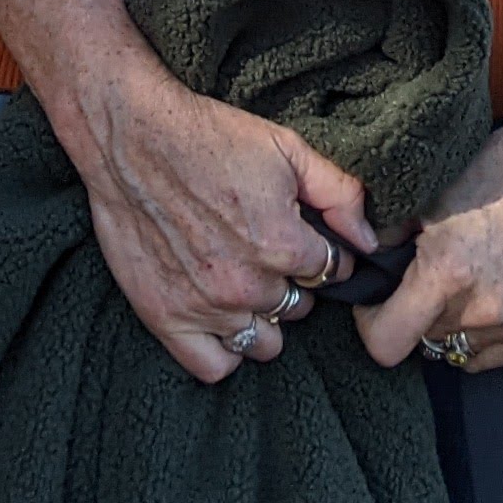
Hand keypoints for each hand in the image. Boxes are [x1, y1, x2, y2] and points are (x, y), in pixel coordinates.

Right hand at [59, 56, 369, 381]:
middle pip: (298, 308)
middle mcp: (246, 284)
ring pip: (264, 343)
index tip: (306, 240)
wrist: (131, 136)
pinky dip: (223, 348)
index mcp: (282, 243)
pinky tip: (222, 317)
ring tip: (245, 282)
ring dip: (262, 317)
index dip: (323, 254)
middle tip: (268, 253)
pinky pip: (213, 367)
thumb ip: (339, 192)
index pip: (331, 272)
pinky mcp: (165, 318)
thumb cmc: (208, 135)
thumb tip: (371, 238)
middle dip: (292, 283)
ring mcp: (205, 306)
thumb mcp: (285, 147)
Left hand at [355, 79, 502, 373]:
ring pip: (457, 350)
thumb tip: (361, 261)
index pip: (386, 343)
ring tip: (460, 284)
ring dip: (450, 326)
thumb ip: (388, 234)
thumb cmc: (499, 169)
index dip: (371, 324)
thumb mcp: (430, 191)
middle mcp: (484, 308)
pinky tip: (488, 292)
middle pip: (422, 342)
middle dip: (415, 315)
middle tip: (424, 279)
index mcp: (448, 272)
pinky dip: (483, 333)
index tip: (376, 304)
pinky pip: (492, 354)